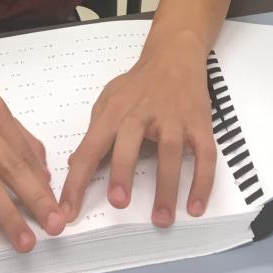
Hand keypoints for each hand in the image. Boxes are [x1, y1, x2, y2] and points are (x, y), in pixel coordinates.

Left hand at [60, 30, 215, 227]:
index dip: (77, 181)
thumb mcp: (108, 101)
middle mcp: (142, 112)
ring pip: (169, 150)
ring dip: (166, 187)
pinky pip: (204, 154)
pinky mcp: (199, 123)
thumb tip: (76, 164)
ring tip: (161, 218)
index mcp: (115, 111)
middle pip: (130, 140)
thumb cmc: (138, 84)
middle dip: (122, 171)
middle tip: (118, 202)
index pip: (91, 148)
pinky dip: (202, 181)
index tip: (68, 212)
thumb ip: (94, 132)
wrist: (174, 54)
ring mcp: (173, 117)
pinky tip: (196, 206)